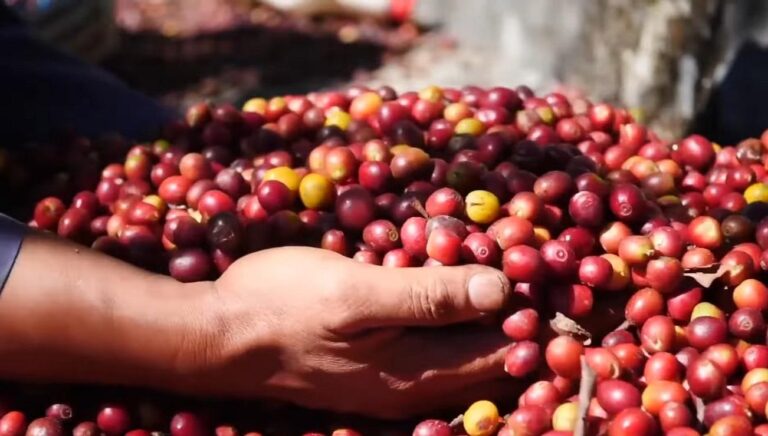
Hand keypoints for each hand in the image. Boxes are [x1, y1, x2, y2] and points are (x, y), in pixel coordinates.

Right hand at [184, 246, 518, 418]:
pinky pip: (432, 347)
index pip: (504, 354)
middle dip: (517, 316)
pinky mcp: (372, 364)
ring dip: (487, 316)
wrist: (218, 334)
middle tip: (535, 264)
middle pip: (489, 359)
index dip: (534, 316)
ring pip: (462, 353)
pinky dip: (453, 319)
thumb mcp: (357, 293)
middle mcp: (413, 387)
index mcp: (418, 374)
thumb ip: (430, 295)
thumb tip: (501, 289)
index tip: (553, 274)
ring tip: (503, 268)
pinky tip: (451, 286)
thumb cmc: (284, 307)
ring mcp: (391, 379)